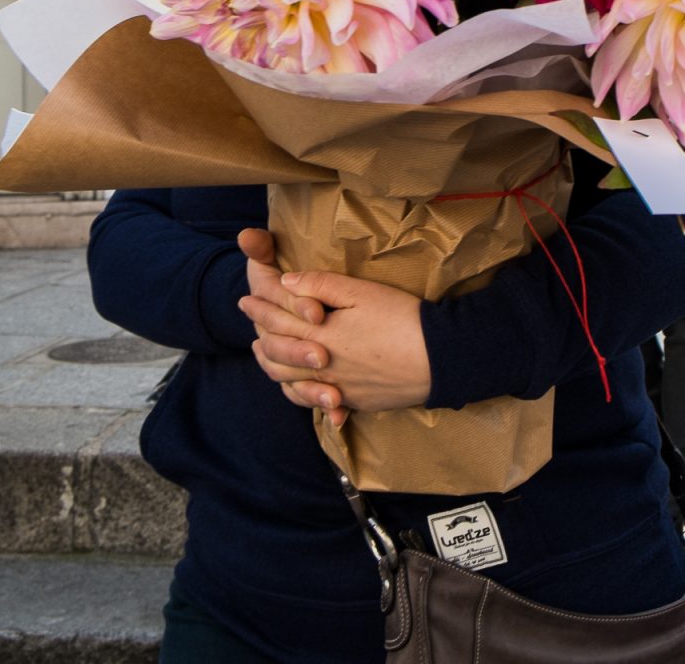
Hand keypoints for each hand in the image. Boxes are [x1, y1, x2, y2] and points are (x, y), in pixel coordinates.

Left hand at [239, 252, 430, 424]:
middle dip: (263, 341)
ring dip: (276, 370)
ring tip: (268, 358)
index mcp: (322, 335)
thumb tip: (286, 282)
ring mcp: (340, 388)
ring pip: (294, 384)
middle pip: (280, 357)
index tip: (245, 301)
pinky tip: (302, 388)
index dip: (260, 310)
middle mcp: (325, 366)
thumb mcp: (361, 292)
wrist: (439, 358)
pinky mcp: (357, 401)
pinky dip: (301, 394)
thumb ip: (320, 285)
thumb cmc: (401, 319)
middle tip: (251, 331)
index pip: (280, 322)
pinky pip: (318, 402)